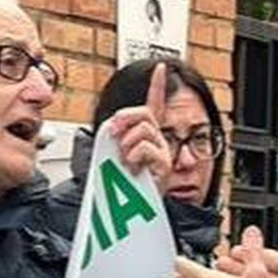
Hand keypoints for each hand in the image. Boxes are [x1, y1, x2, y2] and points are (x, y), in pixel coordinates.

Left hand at [106, 62, 172, 179]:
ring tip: (125, 160)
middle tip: (113, 133)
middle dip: (124, 118)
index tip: (161, 68)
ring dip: (126, 143)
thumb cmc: (124, 185)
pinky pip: (144, 147)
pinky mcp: (164, 164)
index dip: (158, 85)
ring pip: (143, 129)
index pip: (155, 104)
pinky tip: (133, 169)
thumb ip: (116, 136)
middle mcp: (158, 139)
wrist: (134, 209)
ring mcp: (163, 151)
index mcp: (146, 135)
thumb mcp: (115, 153)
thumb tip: (113, 126)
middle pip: (144, 112)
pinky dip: (133, 156)